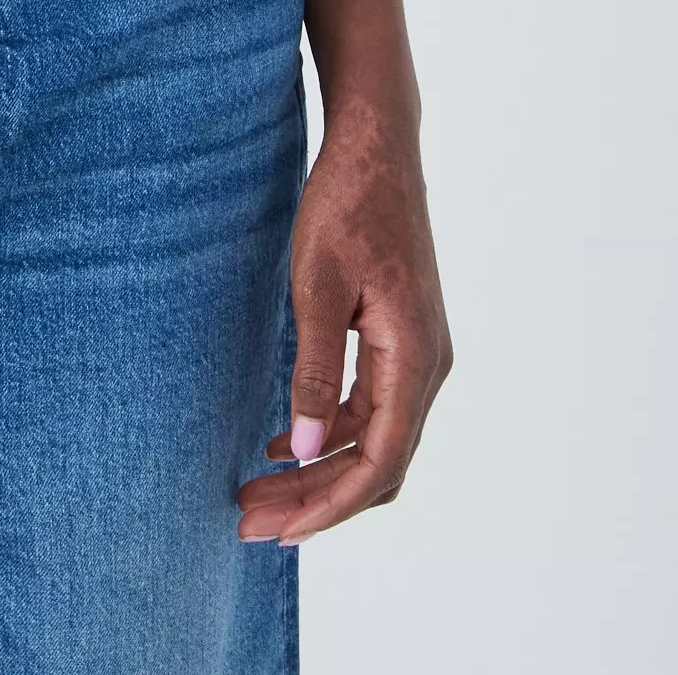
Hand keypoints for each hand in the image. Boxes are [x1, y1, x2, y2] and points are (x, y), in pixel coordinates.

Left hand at [238, 94, 450, 544]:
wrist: (377, 146)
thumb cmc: (346, 204)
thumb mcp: (317, 286)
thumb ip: (315, 369)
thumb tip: (308, 448)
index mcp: (414, 358)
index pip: (378, 463)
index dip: (328, 505)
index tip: (276, 531)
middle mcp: (427, 366)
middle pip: (377, 464)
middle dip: (315, 501)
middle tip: (250, 523)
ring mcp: (418, 354)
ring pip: (373, 439)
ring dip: (319, 471)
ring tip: (257, 491)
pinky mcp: (400, 340)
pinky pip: (371, 409)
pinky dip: (330, 434)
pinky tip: (283, 443)